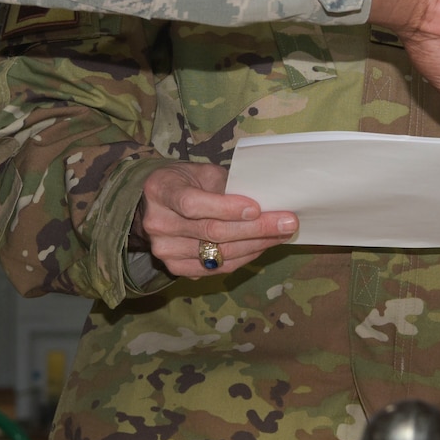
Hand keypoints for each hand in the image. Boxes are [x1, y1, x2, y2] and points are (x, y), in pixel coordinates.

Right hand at [136, 163, 297, 277]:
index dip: (226, 208)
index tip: (257, 208)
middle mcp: (158, 224)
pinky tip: (262, 246)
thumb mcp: (200, 171)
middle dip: (256, 228)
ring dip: (256, 244)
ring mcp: (165, 250)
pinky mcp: (176, 268)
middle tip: (287, 222)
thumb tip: (265, 198)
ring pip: (219, 253)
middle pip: (212, 232)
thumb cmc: (183, 182)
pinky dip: (244, 257)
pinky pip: (217, 267)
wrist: (152, 206)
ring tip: (281, 234)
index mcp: (160, 191)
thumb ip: (226, 184)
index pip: (193, 204)